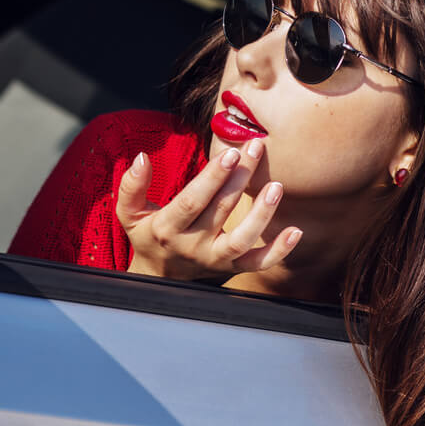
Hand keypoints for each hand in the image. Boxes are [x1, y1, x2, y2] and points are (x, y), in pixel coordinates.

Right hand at [116, 139, 302, 280]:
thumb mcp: (129, 213)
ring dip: (261, 214)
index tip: (229, 153)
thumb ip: (131, 186)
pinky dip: (278, 250)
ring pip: (242, 240)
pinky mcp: (232, 269)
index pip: (193, 200)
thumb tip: (142, 157)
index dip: (212, 178)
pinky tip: (295, 231)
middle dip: (240, 178)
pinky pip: (258, 263)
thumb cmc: (147, 235)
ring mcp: (215, 259)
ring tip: (275, 187)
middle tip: (256, 149)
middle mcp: (192, 245)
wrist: (160, 276)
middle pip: (220, 211)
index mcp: (167, 228)